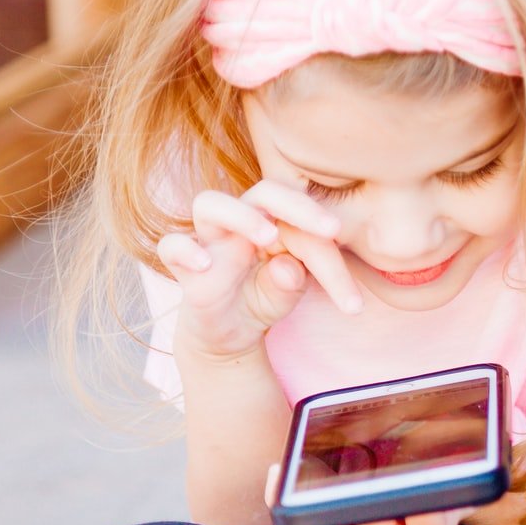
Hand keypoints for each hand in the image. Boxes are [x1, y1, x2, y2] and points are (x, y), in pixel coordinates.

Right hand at [156, 180, 361, 359]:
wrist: (230, 332)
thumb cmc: (266, 296)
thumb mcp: (288, 293)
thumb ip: (292, 280)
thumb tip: (288, 268)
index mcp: (278, 220)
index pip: (306, 220)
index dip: (331, 252)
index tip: (353, 300)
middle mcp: (243, 221)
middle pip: (264, 193)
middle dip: (299, 206)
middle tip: (331, 230)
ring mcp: (209, 239)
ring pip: (210, 203)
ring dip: (242, 216)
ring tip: (269, 237)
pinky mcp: (183, 263)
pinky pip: (172, 246)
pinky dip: (185, 251)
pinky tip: (206, 265)